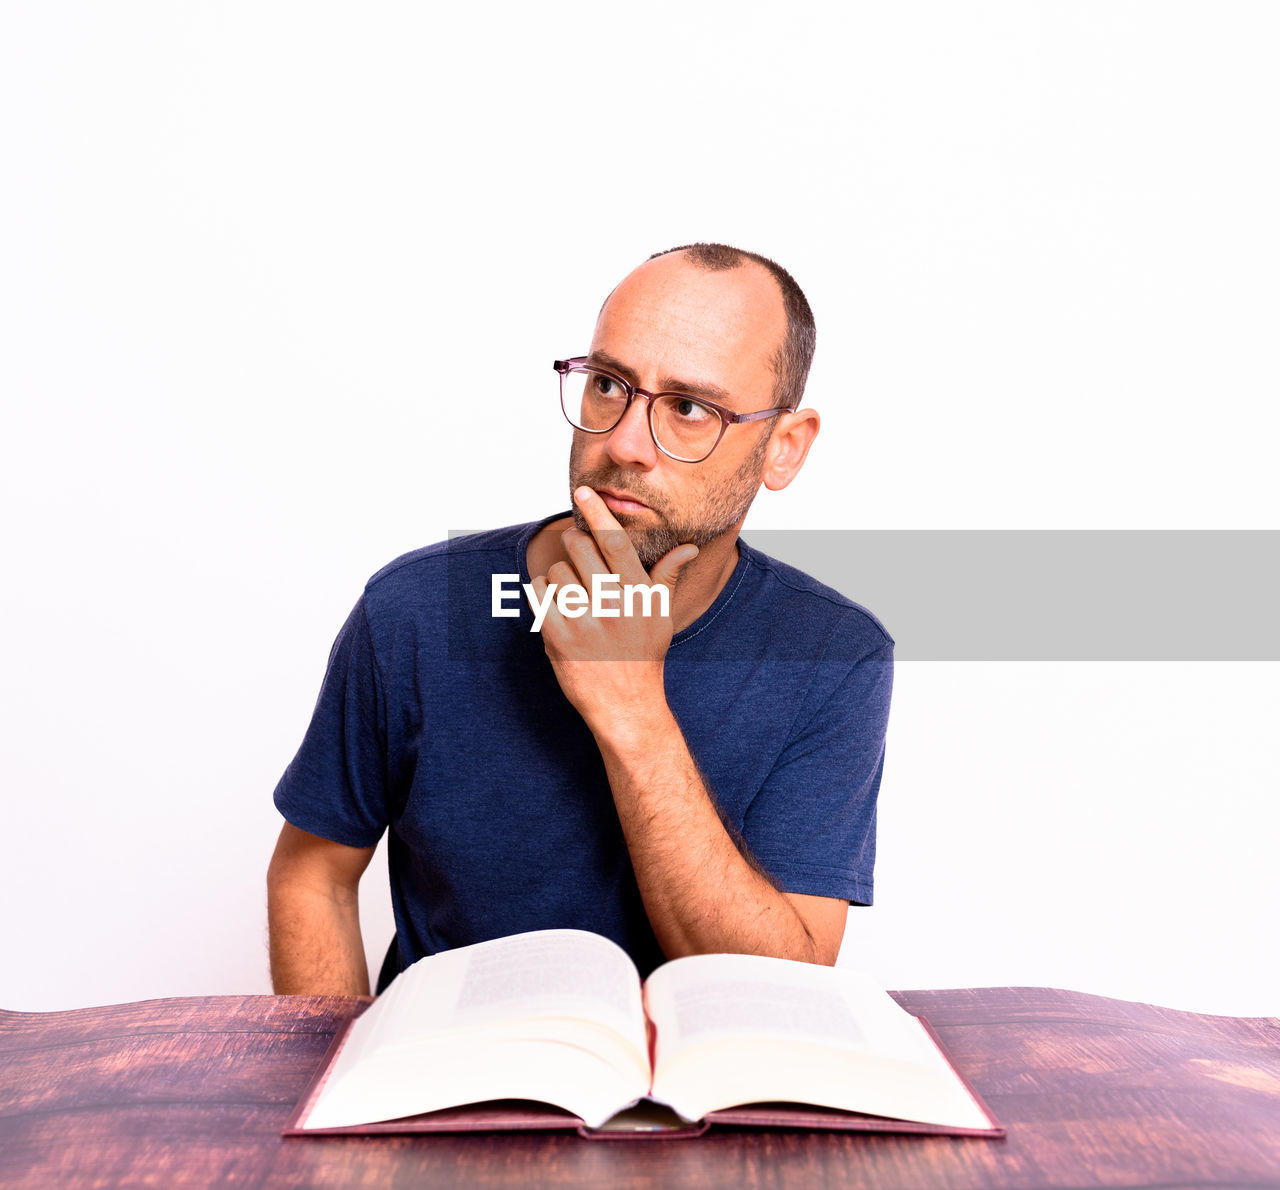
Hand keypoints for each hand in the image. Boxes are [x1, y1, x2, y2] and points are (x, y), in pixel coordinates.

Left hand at [528, 486, 697, 737]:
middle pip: (580, 547)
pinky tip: (556, 604)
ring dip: (560, 574)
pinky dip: (542, 591)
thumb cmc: (644, 656)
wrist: (626, 704)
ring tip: (573, 592)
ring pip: (558, 569)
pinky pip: (539, 593)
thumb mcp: (660, 616)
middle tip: (576, 549)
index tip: (583, 492)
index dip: (598, 512)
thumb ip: (666, 577)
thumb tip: (689, 546)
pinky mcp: (558, 636)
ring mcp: (584, 621)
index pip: (616, 541)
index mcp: (639, 594)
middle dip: (574, 542)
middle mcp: (613, 604)